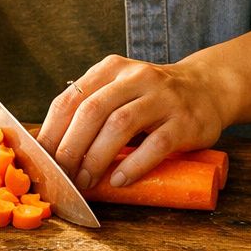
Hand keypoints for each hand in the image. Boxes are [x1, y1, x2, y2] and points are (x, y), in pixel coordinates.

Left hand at [36, 55, 232, 190]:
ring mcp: (162, 98)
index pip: (70, 99)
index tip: (42, 160)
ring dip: (97, 158)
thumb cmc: (153, 99)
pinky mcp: (184, 121)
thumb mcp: (120, 91)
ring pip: (120, 125)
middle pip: (92, 111)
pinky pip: (156, 144)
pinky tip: (119, 180)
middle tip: (62, 176)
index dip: (51, 132)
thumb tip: (51, 151)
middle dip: (71, 147)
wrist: (208, 89)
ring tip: (86, 181)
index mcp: (111, 69)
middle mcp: (135, 77)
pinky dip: (134, 165)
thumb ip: (91, 110)